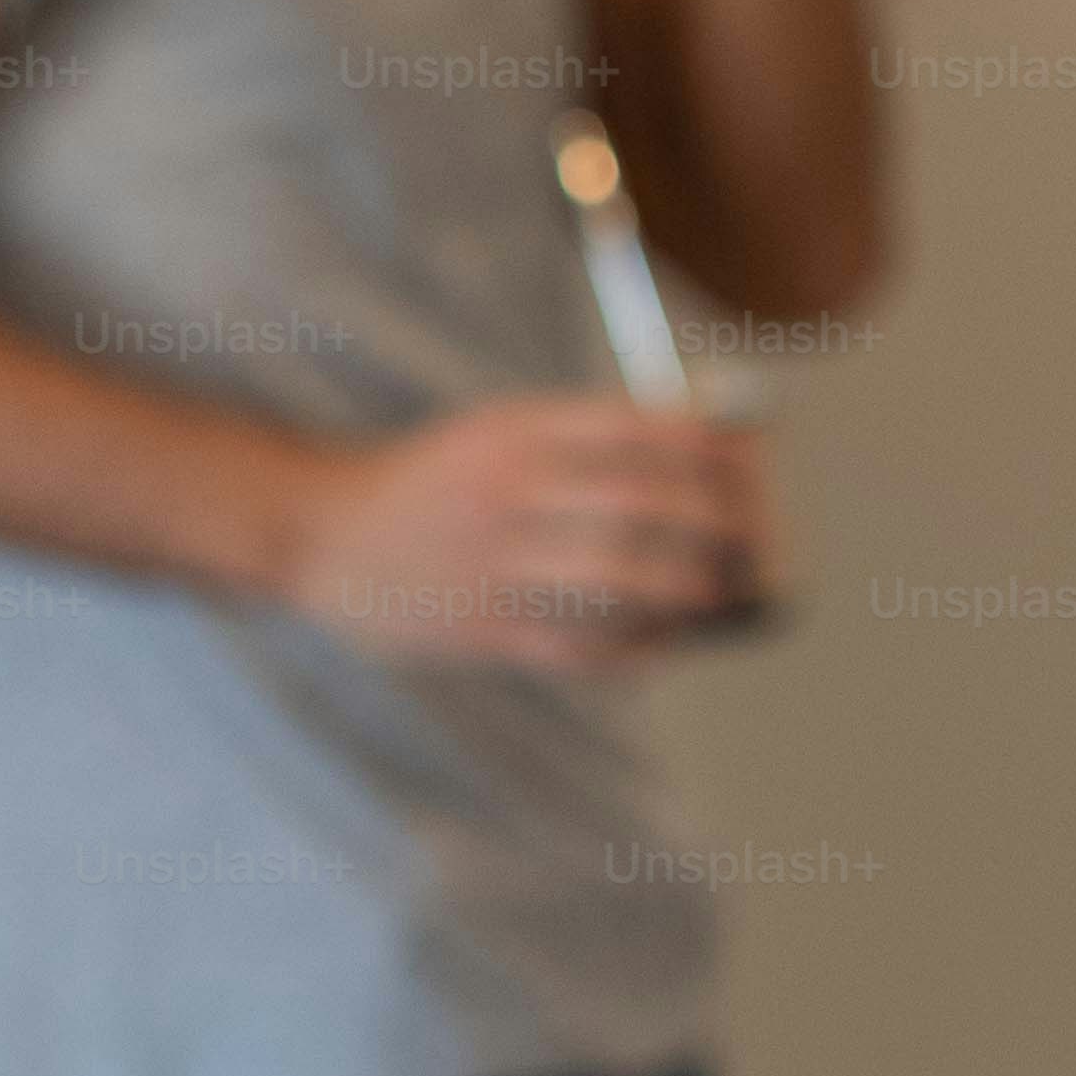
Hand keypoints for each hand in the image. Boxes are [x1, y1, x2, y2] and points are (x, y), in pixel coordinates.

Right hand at [280, 393, 775, 667]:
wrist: (322, 535)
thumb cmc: (433, 482)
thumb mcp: (495, 433)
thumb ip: (581, 440)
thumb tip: (697, 453)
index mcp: (514, 433)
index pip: (631, 429)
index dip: (703, 446)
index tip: (750, 458)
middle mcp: (507, 492)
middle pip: (634, 503)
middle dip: (710, 522)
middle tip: (752, 536)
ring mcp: (493, 563)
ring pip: (612, 577)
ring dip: (680, 587)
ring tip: (718, 591)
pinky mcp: (482, 627)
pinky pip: (577, 642)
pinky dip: (633, 646)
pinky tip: (666, 641)